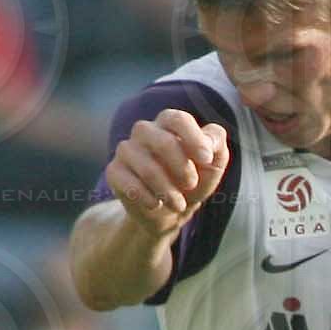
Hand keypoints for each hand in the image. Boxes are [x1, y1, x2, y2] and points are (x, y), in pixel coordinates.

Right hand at [104, 109, 229, 240]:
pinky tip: (155, 204)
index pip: (178, 119)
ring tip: (178, 204)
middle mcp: (145, 131)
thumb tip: (209, 141)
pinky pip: (127, 182)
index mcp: (169, 123)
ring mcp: (127, 150)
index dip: (193, 138)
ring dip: (167, 190)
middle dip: (182, 168)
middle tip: (192, 184)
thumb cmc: (195, 179)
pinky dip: (146, 197)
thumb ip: (216, 144)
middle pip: (163, 142)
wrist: (172, 210)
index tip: (206, 159)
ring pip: (146, 166)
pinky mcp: (114, 171)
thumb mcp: (214, 163)